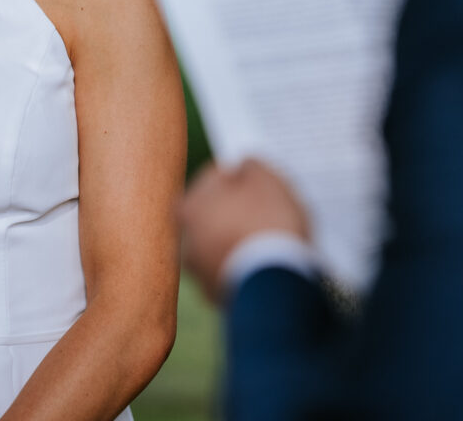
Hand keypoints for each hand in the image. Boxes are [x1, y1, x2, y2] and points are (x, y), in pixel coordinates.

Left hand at [179, 158, 309, 304]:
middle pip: (218, 212)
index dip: (243, 175)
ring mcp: (201, 271)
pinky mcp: (218, 296)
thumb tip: (245, 165)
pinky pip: (235, 270)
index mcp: (190, 205)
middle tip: (272, 209)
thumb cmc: (268, 224)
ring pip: (225, 244)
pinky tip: (270, 262)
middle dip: (241, 209)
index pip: (216, 177)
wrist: (276, 286)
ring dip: (243, 239)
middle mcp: (186, 239)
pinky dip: (248, 265)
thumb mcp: (267, 179)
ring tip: (274, 239)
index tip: (263, 181)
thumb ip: (251, 164)